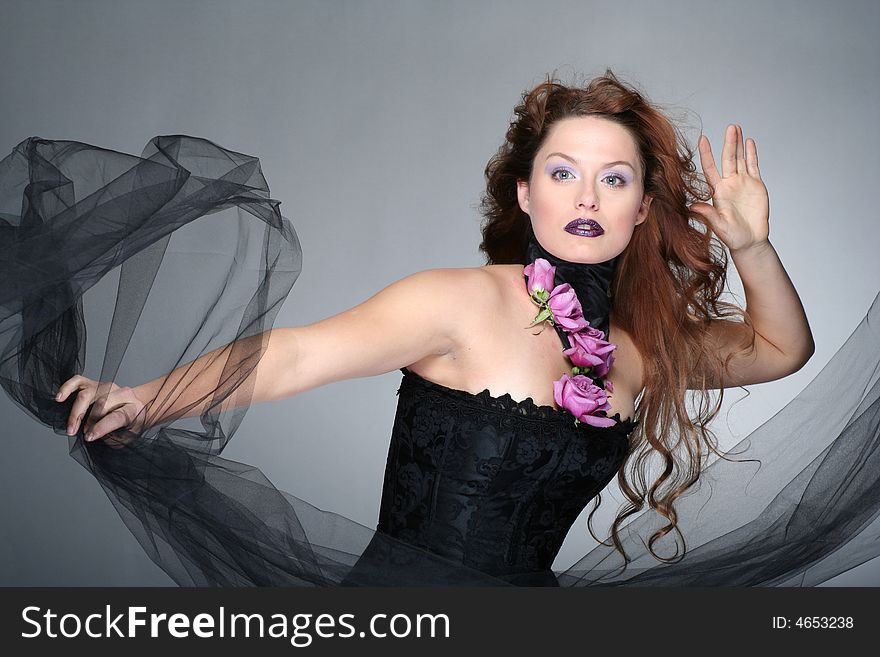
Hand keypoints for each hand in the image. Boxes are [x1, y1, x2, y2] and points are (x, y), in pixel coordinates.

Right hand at [55, 375, 146, 442]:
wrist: (134, 407)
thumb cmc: (129, 424)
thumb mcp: (126, 435)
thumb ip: (111, 435)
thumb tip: (91, 434)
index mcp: (132, 408)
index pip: (116, 416)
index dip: (100, 428)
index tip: (89, 437)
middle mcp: (121, 394)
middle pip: (100, 403)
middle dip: (87, 421)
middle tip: (79, 433)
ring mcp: (107, 386)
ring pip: (87, 394)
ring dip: (75, 413)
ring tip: (70, 427)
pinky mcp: (94, 383)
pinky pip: (78, 381)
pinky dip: (67, 388)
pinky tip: (59, 398)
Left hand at [690, 124, 769, 252]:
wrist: (750, 241)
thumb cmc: (732, 236)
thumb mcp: (718, 225)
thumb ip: (707, 214)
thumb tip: (692, 206)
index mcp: (718, 191)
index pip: (710, 168)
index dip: (706, 154)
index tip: (702, 139)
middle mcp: (729, 184)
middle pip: (728, 158)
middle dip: (728, 143)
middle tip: (730, 126)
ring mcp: (743, 183)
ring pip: (740, 159)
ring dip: (738, 144)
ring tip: (736, 128)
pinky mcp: (756, 186)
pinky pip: (753, 166)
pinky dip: (752, 154)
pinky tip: (749, 142)